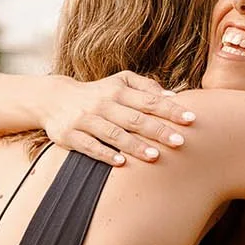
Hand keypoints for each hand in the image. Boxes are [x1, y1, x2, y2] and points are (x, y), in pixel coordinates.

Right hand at [36, 71, 195, 167]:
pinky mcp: (71, 135)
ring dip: (134, 145)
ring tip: (155, 156)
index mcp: (118, 91)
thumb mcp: (118, 82)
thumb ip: (145, 86)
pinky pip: (89, 146)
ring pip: (113, 133)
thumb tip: (172, 96)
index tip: (190, 119)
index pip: (149, 100)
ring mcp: (86, 120)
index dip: (170, 109)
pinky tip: (121, 162)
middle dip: (158, 130)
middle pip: (134, 118)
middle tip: (180, 141)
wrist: (53, 99)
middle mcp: (103, 104)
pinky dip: (105, 153)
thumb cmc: (96, 93)